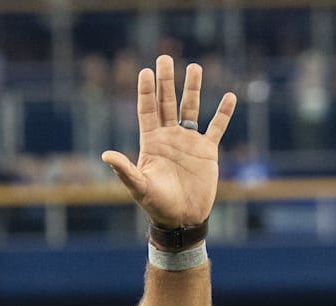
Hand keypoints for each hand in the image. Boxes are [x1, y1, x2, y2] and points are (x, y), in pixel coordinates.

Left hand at [102, 55, 236, 227]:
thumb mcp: (139, 186)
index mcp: (151, 143)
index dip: (146, 91)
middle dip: (166, 81)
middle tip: (165, 57)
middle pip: (167, 102)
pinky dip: (223, 113)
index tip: (145, 70)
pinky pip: (216, 128)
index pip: (147, 110)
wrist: (182, 219)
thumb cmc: (157, 205)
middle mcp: (169, 138)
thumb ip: (124, 170)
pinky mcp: (207, 151)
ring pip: (191, 109)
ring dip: (193, 89)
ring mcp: (188, 142)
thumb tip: (105, 155)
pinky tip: (229, 97)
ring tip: (195, 67)